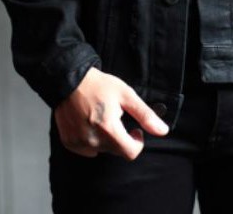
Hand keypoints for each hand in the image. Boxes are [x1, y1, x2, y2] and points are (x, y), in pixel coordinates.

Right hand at [53, 67, 169, 160]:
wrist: (70, 79)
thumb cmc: (99, 85)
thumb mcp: (126, 95)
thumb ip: (145, 115)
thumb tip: (163, 131)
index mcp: (108, 129)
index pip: (131, 152)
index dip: (137, 142)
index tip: (135, 129)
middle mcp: (93, 141)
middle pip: (117, 150)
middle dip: (120, 136)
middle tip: (115, 116)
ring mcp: (79, 143)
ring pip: (102, 150)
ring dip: (105, 138)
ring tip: (100, 117)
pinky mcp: (70, 143)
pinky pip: (87, 149)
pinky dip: (91, 139)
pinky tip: (88, 122)